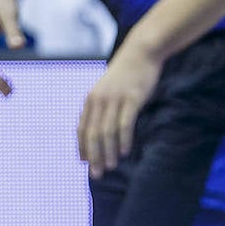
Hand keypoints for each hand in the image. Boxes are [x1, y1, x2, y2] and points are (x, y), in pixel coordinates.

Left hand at [78, 40, 162, 179]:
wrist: (142, 51)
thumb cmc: (127, 72)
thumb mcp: (107, 88)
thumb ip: (101, 106)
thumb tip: (99, 128)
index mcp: (91, 99)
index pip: (82, 130)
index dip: (82, 148)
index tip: (85, 164)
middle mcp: (99, 100)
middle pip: (93, 135)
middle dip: (94, 156)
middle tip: (97, 174)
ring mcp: (115, 99)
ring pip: (107, 132)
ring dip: (108, 152)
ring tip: (112, 166)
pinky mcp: (132, 98)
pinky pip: (125, 124)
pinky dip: (123, 140)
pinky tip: (124, 151)